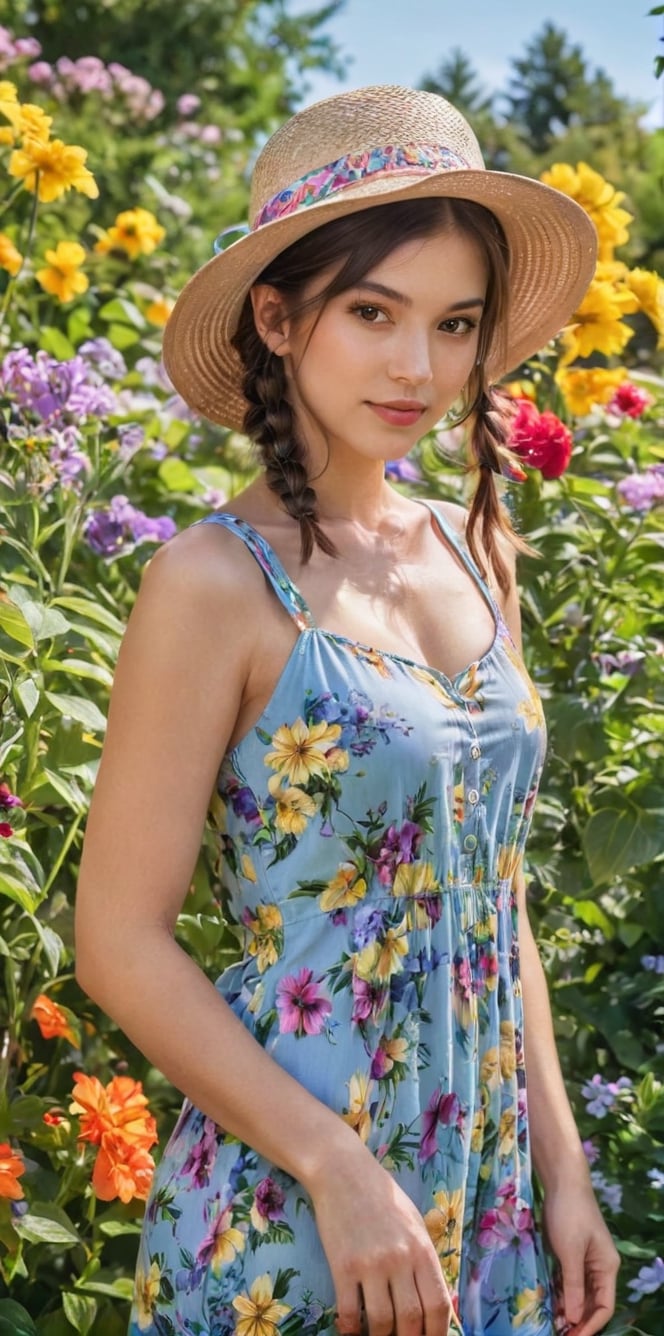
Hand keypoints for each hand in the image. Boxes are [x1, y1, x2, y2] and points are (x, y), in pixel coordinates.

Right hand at [309, 1147, 452, 1335]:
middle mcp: (400, 1259)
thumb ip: (424, 1261)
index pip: (439, 1305)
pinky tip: (352, 1331)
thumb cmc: (383, 1197)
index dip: (438, 1333)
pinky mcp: (342, 1265)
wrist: (343, 1172)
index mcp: (422, 1249)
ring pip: (382, 1322)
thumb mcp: (414, 1224)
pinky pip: (349, 1312)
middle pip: (412, 1320)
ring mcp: (370, 1263)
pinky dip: (351, 1330)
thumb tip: (437, 1303)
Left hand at [543, 1180, 619, 1335]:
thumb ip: (573, 1286)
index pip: (604, 1306)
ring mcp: (584, 1260)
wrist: (562, 1181)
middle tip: (557, 1332)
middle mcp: (599, 1267)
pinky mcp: (570, 1253)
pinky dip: (560, 1292)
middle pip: (591, 1302)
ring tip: (551, 1323)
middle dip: (577, 1319)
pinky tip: (548, 1302)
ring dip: (567, 1308)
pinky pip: (568, 1280)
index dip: (590, 1325)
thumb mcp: (570, 1252)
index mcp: (606, 1267)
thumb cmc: (569, 1214)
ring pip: (578, 1293)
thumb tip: (573, 1319)